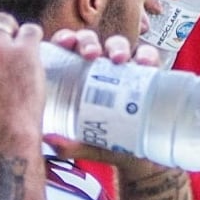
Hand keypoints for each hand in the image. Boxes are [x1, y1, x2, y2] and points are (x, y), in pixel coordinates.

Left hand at [40, 29, 167, 167]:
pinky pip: (149, 58)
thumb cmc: (110, 146)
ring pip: (118, 45)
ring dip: (117, 46)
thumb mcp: (90, 146)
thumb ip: (71, 145)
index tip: (65, 42)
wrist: (144, 160)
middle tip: (90, 54)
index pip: (68, 50)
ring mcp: (126, 70)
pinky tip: (144, 63)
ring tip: (118, 58)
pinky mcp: (150, 76)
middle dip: (89, 41)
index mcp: (79, 77)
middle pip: (91, 42)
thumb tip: (50, 139)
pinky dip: (146, 56)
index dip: (65, 39)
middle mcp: (101, 69)